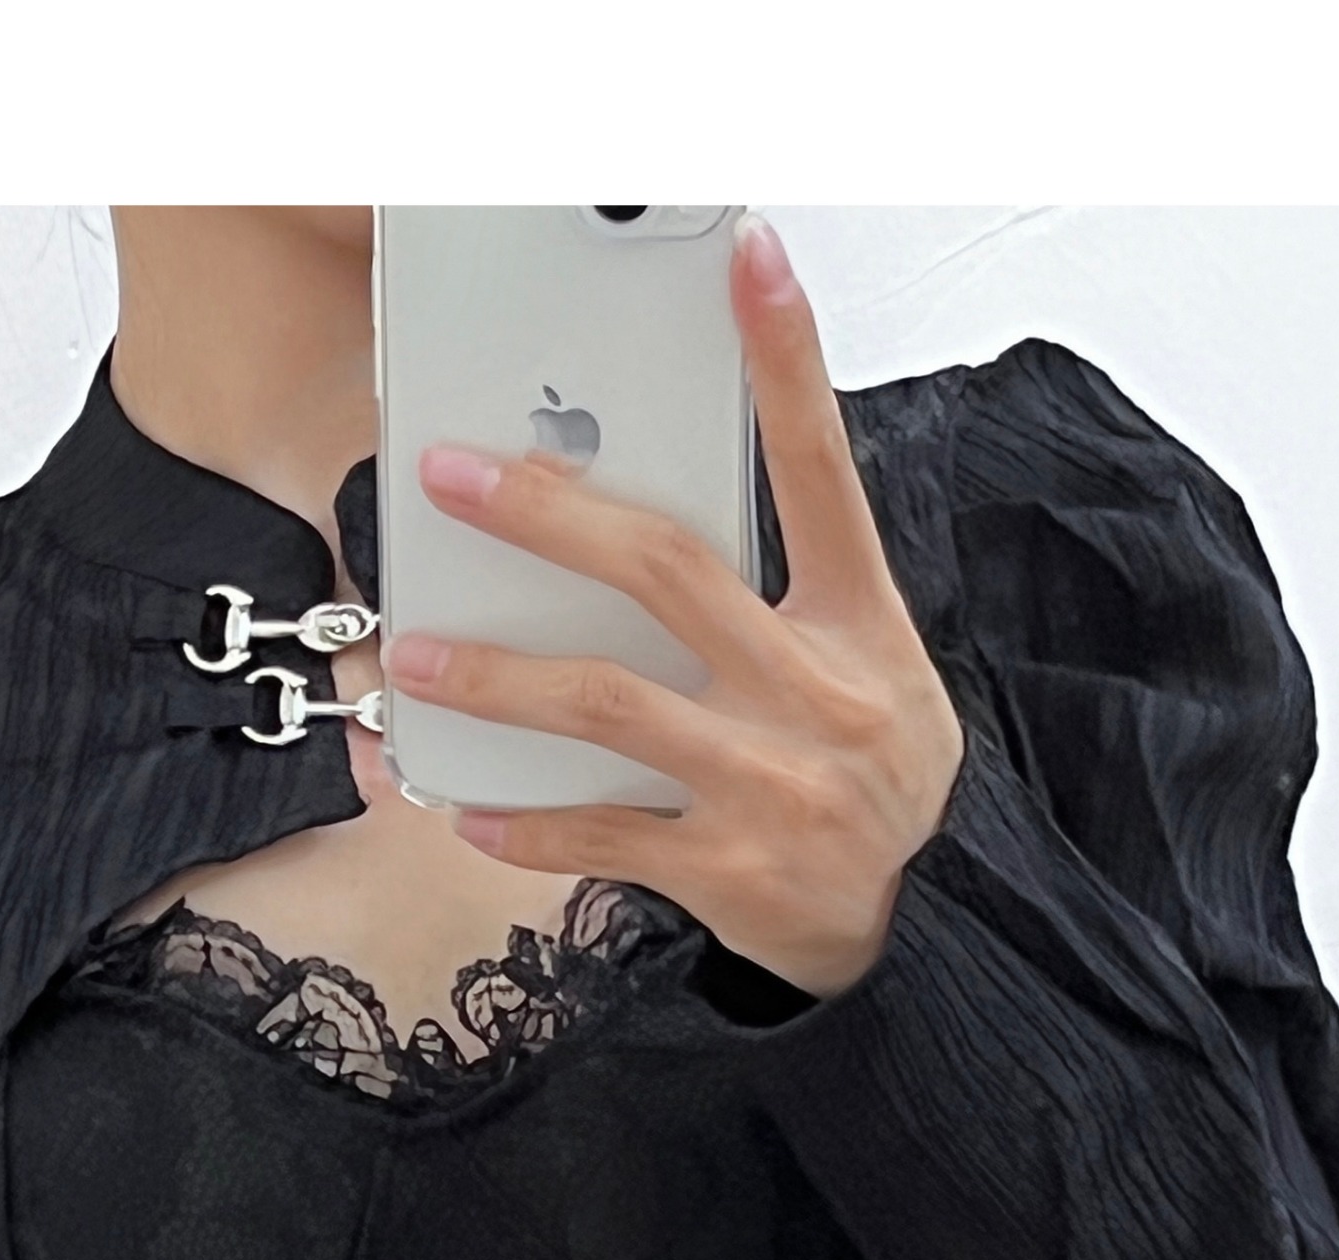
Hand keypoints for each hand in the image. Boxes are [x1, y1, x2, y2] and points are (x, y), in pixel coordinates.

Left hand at [382, 217, 963, 999]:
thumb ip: (779, 596)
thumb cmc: (868, 773)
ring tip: (415, 653)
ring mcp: (769, 784)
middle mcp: (815, 692)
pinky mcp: (727, 869)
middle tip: (453, 478)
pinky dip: (524, 826)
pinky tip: (462, 807)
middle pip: (667, 573)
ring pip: (606, 708)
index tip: (748, 258)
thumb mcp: (867, 666)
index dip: (788, 357)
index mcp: (857, 621)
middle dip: (550, 516)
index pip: (820, 467)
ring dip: (496, 679)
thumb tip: (644, 528)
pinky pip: (602, 837)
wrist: (923, 923)